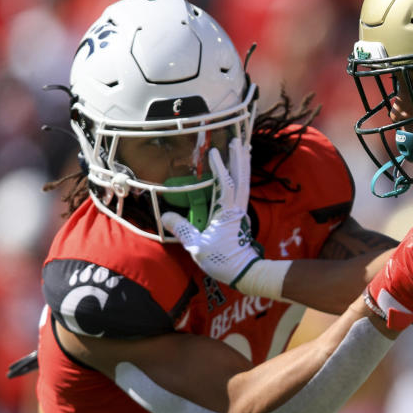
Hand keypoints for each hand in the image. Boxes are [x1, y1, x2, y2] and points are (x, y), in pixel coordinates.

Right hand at [162, 137, 260, 286]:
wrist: (243, 271)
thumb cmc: (222, 260)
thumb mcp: (198, 246)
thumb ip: (183, 230)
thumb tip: (167, 215)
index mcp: (227, 213)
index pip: (225, 185)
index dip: (220, 168)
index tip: (214, 152)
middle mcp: (237, 208)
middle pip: (240, 178)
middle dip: (239, 159)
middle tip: (239, 140)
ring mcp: (240, 210)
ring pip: (244, 182)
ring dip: (243, 165)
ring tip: (245, 148)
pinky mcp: (240, 214)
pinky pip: (242, 190)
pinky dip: (241, 176)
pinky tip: (239, 170)